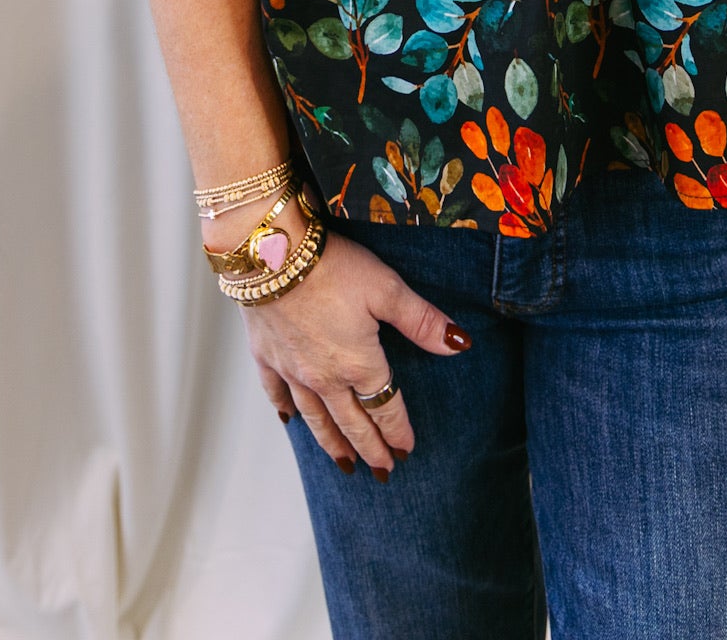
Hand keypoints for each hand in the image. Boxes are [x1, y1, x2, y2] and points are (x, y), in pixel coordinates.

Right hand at [235, 203, 469, 478]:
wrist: (270, 254)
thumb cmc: (333, 267)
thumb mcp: (387, 289)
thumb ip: (422, 321)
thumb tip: (460, 344)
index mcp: (359, 364)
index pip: (384, 408)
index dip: (397, 431)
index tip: (406, 450)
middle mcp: (324, 378)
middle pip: (351, 422)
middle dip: (369, 449)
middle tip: (382, 472)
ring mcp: (292, 370)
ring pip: (315, 418)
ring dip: (332, 443)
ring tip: (343, 463)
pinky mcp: (265, 356)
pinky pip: (276, 393)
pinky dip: (285, 409)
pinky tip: (290, 420)